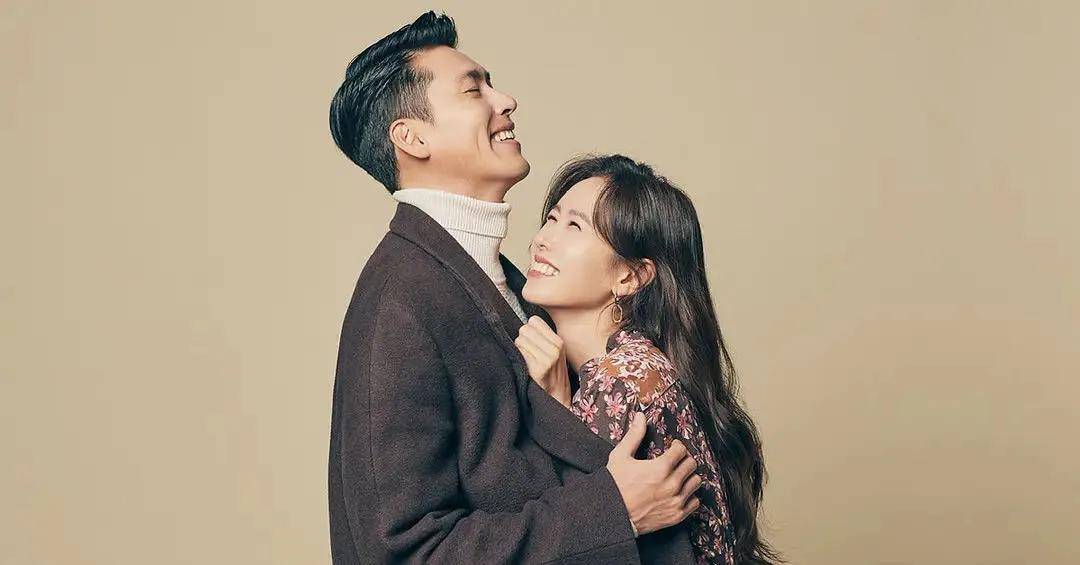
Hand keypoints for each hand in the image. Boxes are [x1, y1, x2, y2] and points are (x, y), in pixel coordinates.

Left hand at [514, 316, 570, 406]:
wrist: (557, 396)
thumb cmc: (552, 371)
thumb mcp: (554, 351)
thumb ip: (543, 336)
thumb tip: (525, 324)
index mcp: (558, 341)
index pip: (534, 320)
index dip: (529, 329)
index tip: (531, 339)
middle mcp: (554, 348)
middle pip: (524, 329)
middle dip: (523, 339)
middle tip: (528, 351)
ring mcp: (547, 358)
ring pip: (519, 341)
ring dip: (519, 349)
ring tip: (527, 359)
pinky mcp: (538, 368)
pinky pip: (519, 353)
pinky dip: (519, 358)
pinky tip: (526, 366)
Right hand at [606, 413, 701, 536]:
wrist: (612, 515)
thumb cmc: (615, 485)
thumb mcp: (621, 456)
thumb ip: (634, 435)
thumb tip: (640, 416)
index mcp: (661, 468)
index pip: (681, 450)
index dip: (677, 446)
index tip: (673, 447)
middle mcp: (672, 484)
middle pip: (691, 464)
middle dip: (684, 459)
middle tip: (676, 460)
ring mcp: (676, 501)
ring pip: (696, 482)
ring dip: (689, 476)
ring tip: (679, 475)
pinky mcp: (677, 515)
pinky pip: (695, 502)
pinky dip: (690, 496)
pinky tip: (680, 492)